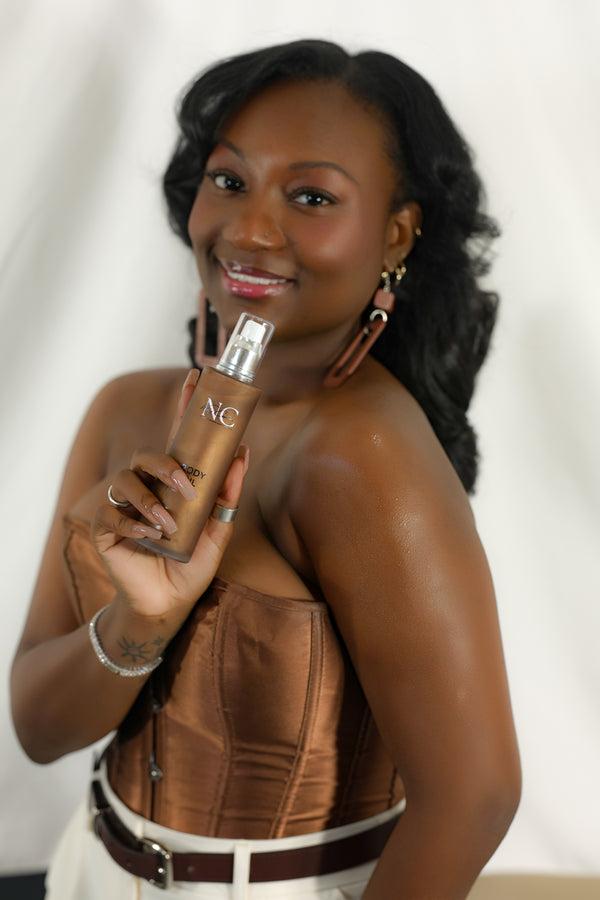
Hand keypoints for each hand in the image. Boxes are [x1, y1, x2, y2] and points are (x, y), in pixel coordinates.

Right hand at [91, 370, 247, 625]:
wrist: (168, 604)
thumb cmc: (191, 564)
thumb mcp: (218, 529)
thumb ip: (228, 494)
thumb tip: (243, 453)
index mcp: (172, 483)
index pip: (176, 437)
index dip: (184, 406)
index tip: (196, 377)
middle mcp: (146, 487)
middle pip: (145, 454)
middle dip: (165, 465)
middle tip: (186, 488)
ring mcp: (123, 506)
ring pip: (125, 480)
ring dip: (149, 501)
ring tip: (167, 526)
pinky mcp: (105, 528)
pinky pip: (111, 513)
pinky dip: (134, 524)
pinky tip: (150, 539)